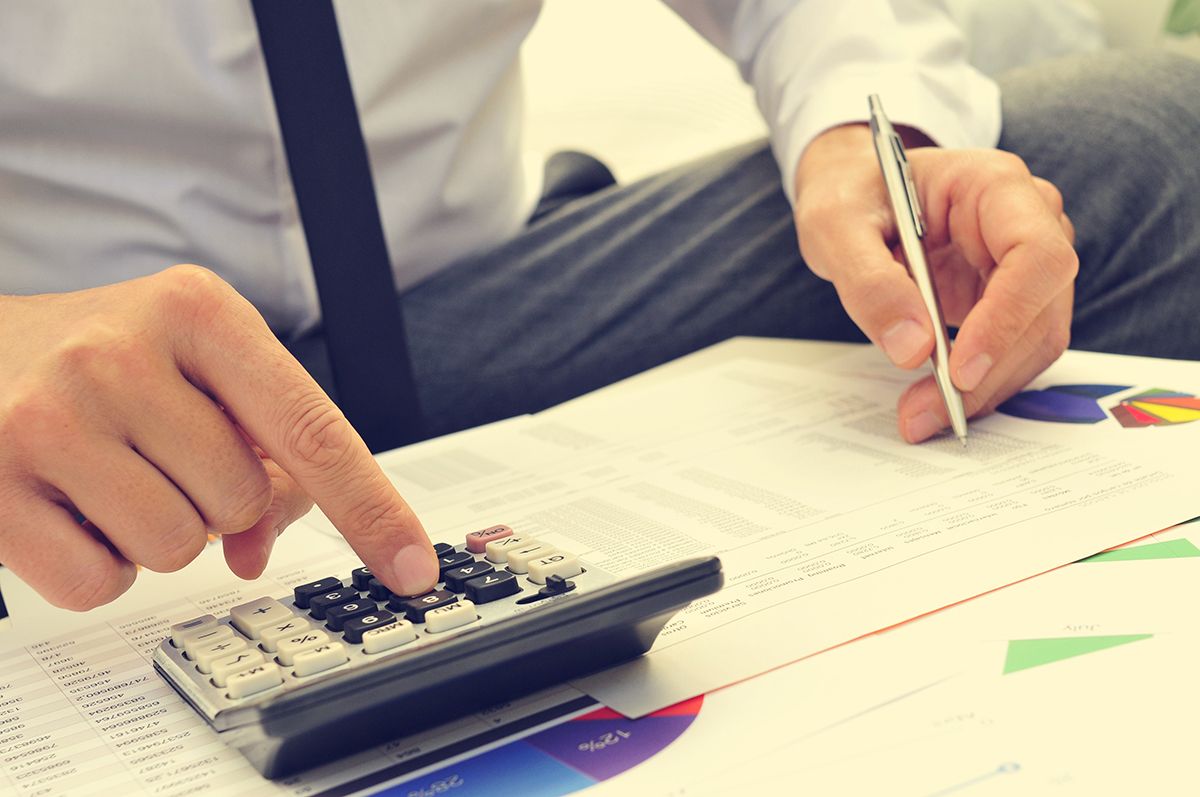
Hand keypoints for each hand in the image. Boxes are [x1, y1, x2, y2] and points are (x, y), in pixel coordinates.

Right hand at [0, 265, 437, 609]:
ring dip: (157, 534)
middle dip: (214, 500)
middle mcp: (120, 353)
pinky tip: (69, 506)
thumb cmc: (103, 360)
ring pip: (177, 547)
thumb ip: (260, 447)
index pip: (312, 428)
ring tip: (111, 475)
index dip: (371, 509)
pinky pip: (100, 583)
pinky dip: (99, 566)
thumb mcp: (195, 365)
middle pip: (242, 500)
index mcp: (198, 311)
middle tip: (159, 456)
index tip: (413, 568)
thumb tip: (256, 548)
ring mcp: (48, 417)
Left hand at [794, 124, 1076, 441]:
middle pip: (1040, 309)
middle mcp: (1027, 222)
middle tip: (924, 413)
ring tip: (919, 415)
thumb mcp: (836, 226)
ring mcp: (1024, 265)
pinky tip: (935, 402)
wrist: (856, 198)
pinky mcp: (1009, 301)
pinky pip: (1012, 352)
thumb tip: (912, 347)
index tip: (960, 369)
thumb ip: (870, 282)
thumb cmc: (851, 196)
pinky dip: (979, 385)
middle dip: (987, 371)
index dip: (1008, 317)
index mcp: (996, 185)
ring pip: (1033, 341)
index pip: (1036, 254)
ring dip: (983, 389)